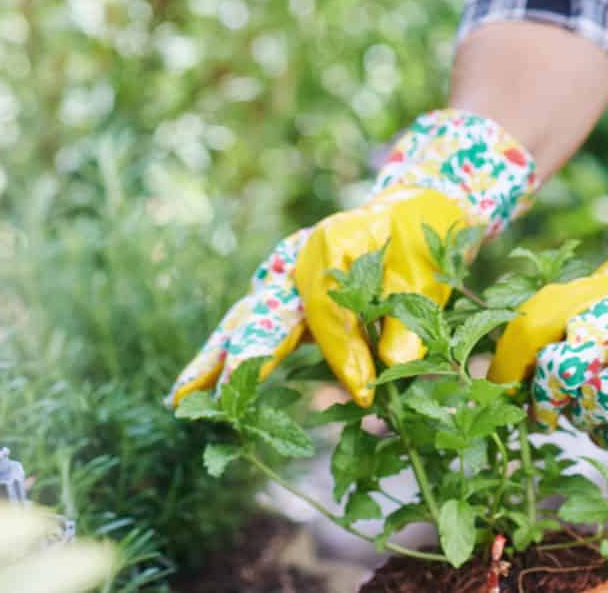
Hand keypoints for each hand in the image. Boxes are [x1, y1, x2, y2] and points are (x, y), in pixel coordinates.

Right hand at [168, 108, 536, 408]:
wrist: (411, 208)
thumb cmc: (420, 237)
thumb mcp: (426, 274)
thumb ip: (406, 322)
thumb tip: (386, 371)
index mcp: (331, 241)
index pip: (329, 310)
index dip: (345, 355)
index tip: (366, 394)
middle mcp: (298, 256)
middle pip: (263, 311)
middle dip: (238, 358)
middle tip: (206, 400)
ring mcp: (285, 272)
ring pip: (245, 318)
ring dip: (215, 357)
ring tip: (181, 397)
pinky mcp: (284, 289)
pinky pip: (254, 323)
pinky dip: (229, 353)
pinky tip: (199, 386)